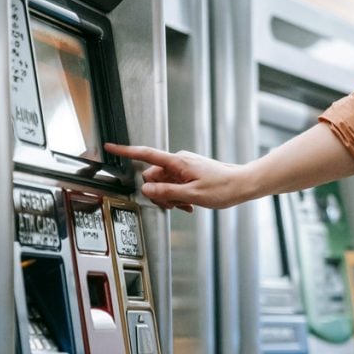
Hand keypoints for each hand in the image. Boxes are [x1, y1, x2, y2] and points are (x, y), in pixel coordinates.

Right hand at [104, 143, 251, 211]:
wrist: (243, 184)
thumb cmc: (224, 188)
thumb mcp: (193, 195)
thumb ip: (167, 192)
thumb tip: (146, 189)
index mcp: (178, 162)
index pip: (146, 154)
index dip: (126, 151)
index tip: (110, 147)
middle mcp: (179, 161)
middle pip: (154, 176)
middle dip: (159, 193)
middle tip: (175, 205)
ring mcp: (185, 167)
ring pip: (164, 183)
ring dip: (171, 197)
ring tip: (187, 205)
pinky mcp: (190, 172)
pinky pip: (175, 184)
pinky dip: (179, 196)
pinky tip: (190, 204)